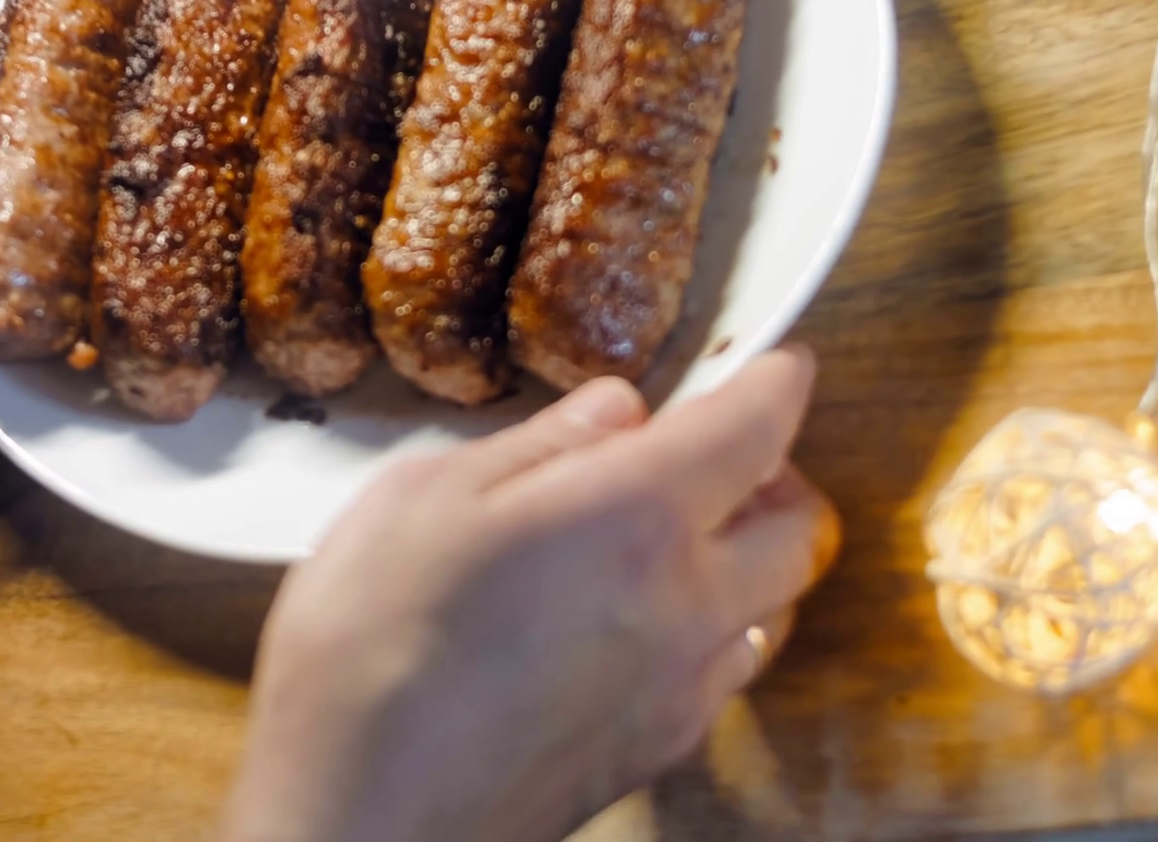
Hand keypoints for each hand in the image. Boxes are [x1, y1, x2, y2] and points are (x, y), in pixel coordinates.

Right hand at [223, 348, 839, 841]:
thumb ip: (539, 446)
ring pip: (775, 604)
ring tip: (674, 532)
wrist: (358, 818)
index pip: (757, 428)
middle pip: (799, 525)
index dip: (778, 380)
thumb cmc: (370, 654)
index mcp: (636, 519)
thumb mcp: (423, 498)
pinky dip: (712, 626)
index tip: (777, 361)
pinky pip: (726, 670)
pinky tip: (636, 618)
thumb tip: (615, 411)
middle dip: (775, 471)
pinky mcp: (657, 751)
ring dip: (749, 554)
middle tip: (709, 448)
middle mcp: (688, 604)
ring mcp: (681, 689)